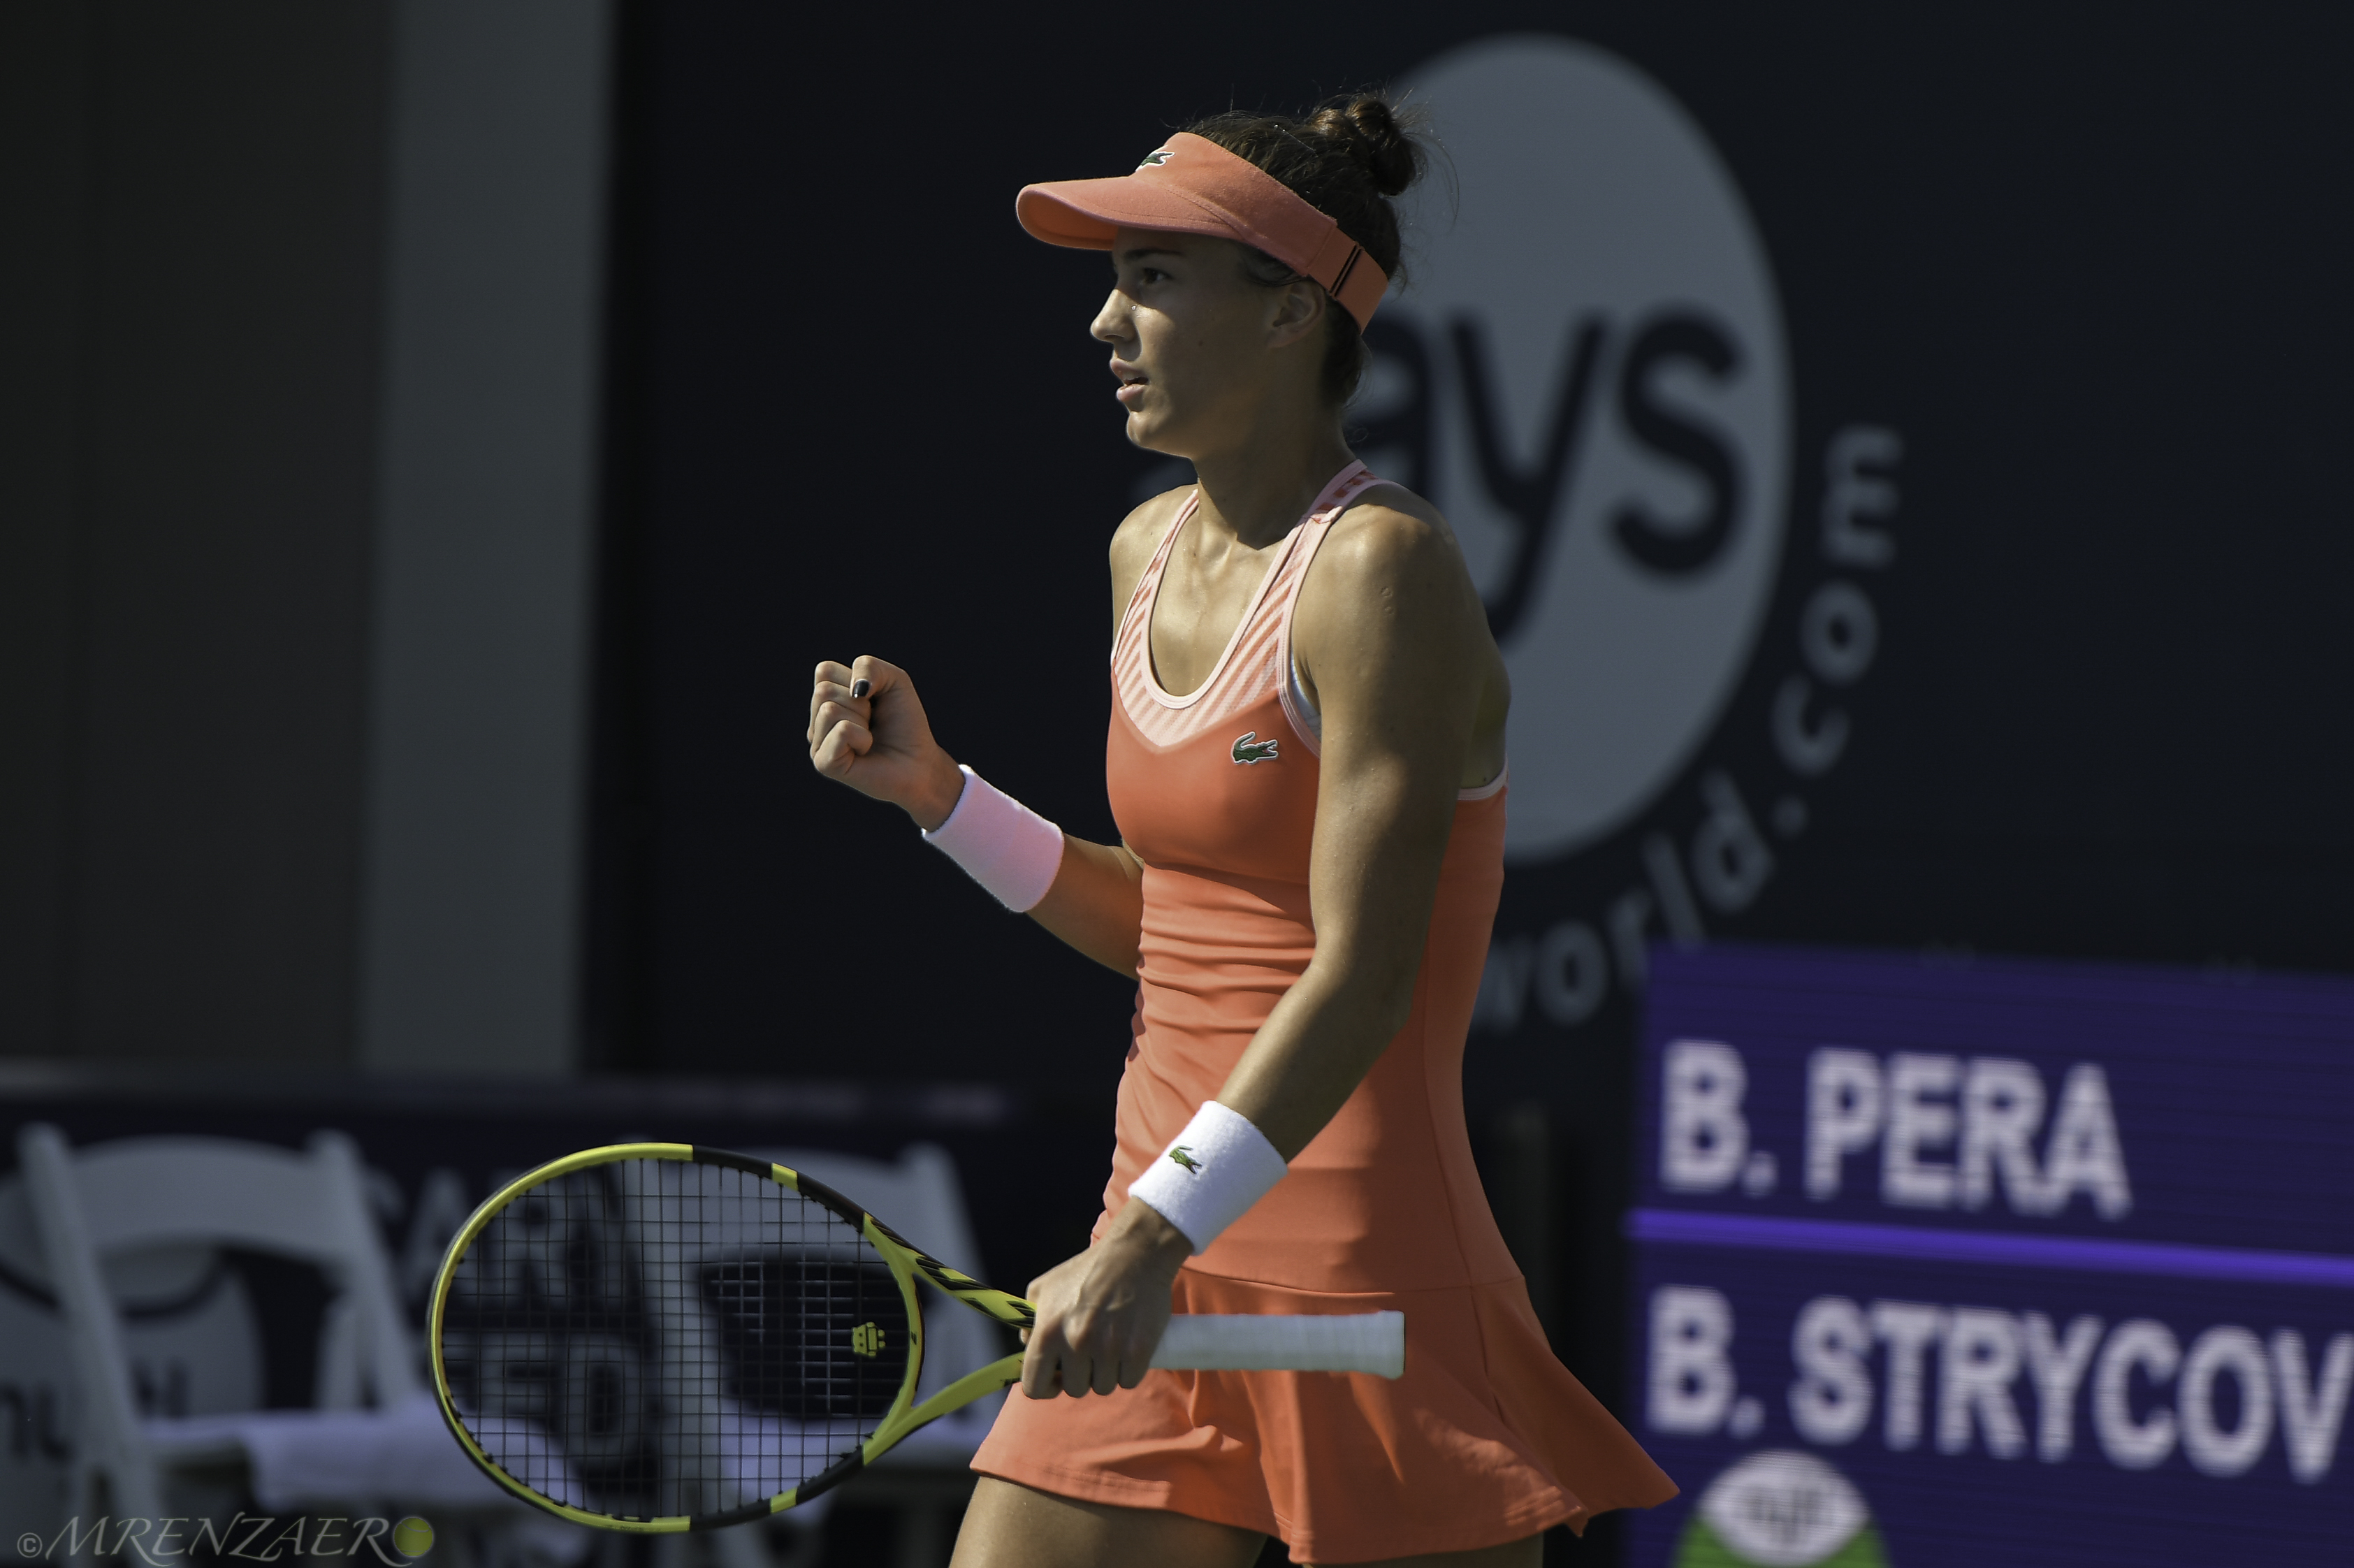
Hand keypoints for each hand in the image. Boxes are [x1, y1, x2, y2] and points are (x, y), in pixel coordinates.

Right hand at [808, 656, 965, 828]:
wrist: (919, 761)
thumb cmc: (905, 722)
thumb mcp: (894, 680)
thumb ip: (869, 666)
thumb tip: (854, 689)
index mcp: (827, 699)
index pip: (824, 671)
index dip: (855, 679)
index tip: (872, 699)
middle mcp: (817, 721)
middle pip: (824, 690)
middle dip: (860, 703)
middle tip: (872, 722)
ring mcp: (817, 743)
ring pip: (829, 710)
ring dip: (862, 719)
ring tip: (869, 736)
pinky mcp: (823, 763)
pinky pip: (841, 731)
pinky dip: (862, 737)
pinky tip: (866, 749)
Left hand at [1017, 1202, 1190, 1397]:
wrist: (1136, 1253)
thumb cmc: (1088, 1269)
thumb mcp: (1046, 1286)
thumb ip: (1031, 1321)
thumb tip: (1026, 1348)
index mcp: (1048, 1330)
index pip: (1034, 1386)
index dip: (1045, 1387)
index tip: (1056, 1379)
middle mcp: (1075, 1342)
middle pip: (1075, 1389)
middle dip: (1082, 1374)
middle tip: (1092, 1350)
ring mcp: (1108, 1348)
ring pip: (1103, 1387)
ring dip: (1107, 1372)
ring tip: (1112, 1343)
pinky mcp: (1138, 1351)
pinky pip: (1129, 1381)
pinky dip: (1130, 1369)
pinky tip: (1130, 1346)